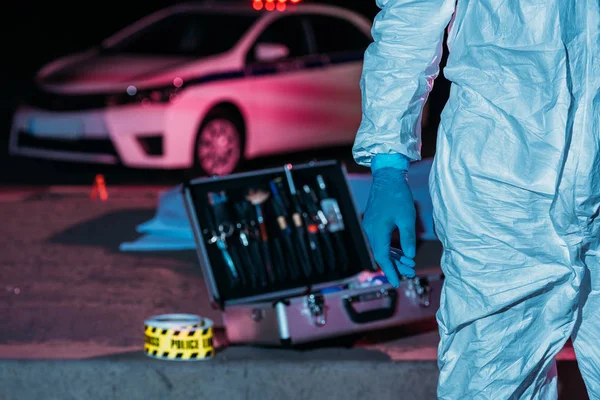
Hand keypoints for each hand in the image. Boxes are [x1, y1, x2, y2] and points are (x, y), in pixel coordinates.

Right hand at [363, 162, 416, 286]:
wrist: (386, 176)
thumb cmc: (398, 196)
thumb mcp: (407, 218)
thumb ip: (408, 239)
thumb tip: (409, 257)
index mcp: (377, 231)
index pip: (383, 257)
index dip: (391, 271)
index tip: (396, 283)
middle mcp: (371, 231)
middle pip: (382, 254)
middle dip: (395, 266)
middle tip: (410, 273)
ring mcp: (370, 226)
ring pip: (381, 247)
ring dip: (394, 257)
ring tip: (408, 265)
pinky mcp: (373, 221)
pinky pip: (380, 240)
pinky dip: (390, 248)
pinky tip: (400, 252)